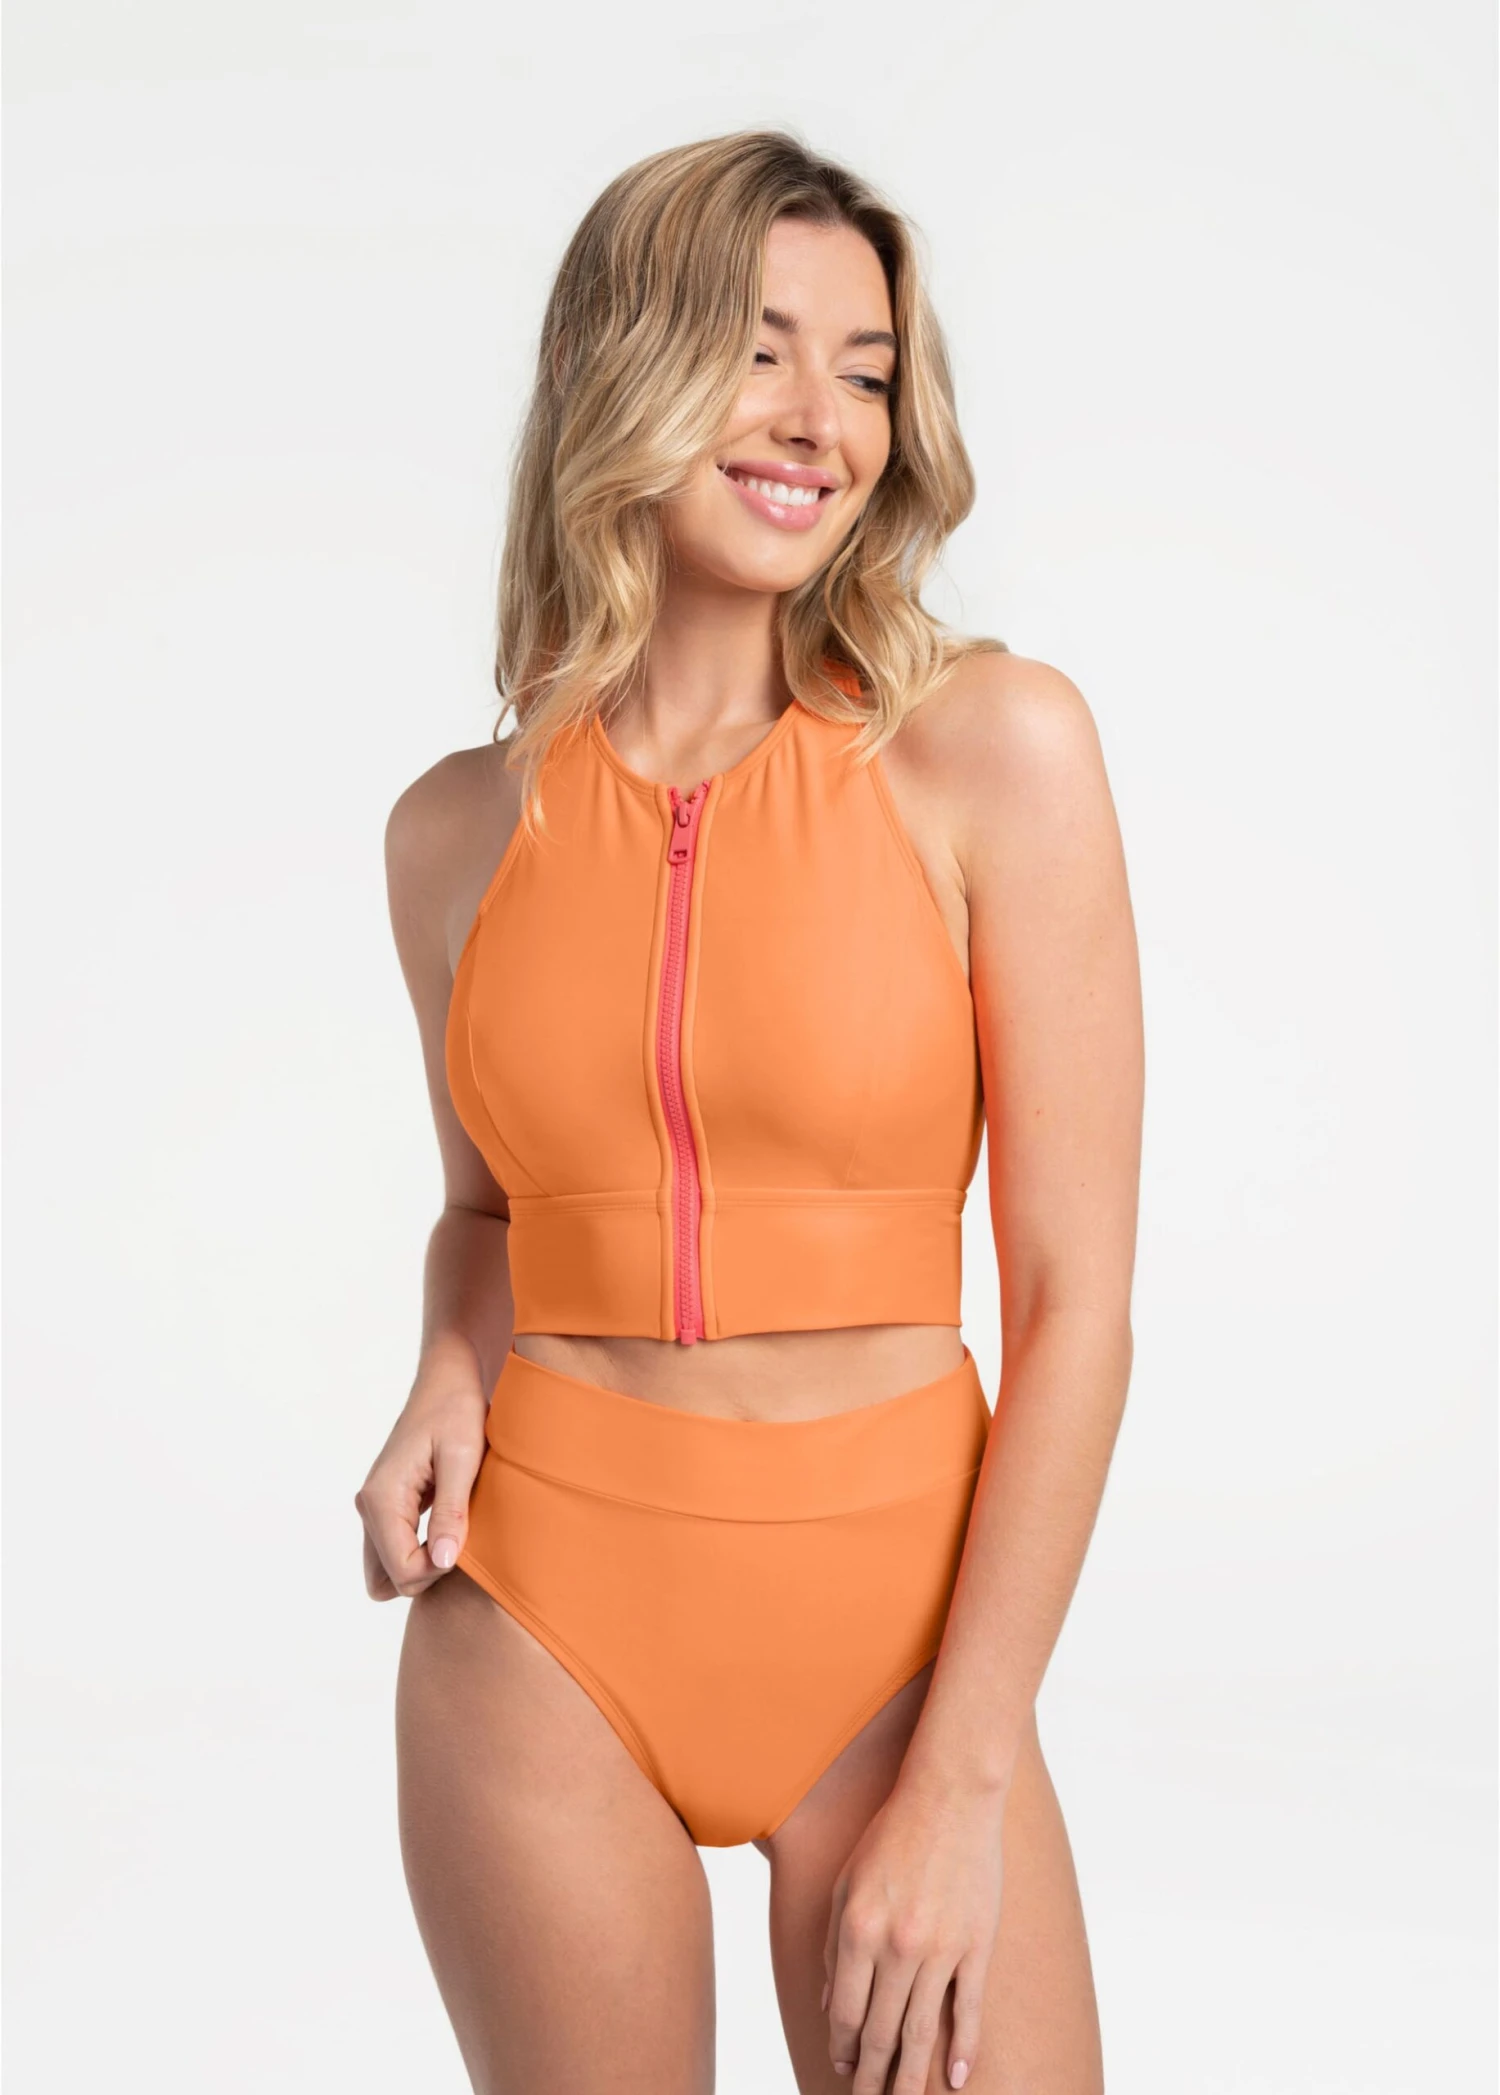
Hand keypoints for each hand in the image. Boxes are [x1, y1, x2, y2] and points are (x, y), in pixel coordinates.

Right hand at [354, 1373, 488, 1598]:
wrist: (447, 1380)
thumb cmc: (457, 1411)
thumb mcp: (463, 1458)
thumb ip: (451, 1512)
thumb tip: (443, 1562)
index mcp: (383, 1497)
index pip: (402, 1571)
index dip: (438, 1571)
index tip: (467, 1543)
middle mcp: (369, 1506)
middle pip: (385, 1580)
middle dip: (426, 1575)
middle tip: (460, 1542)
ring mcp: (375, 1507)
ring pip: (385, 1571)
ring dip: (420, 1567)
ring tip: (454, 1536)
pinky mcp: (387, 1505)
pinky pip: (393, 1550)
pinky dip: (417, 1553)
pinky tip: (448, 1530)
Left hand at [821, 1769, 1006, 2092]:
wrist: (950, 1795)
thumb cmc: (891, 1833)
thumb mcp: (846, 1883)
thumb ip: (837, 1946)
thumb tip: (832, 2005)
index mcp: (858, 1929)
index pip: (846, 2013)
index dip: (843, 2048)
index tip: (843, 2069)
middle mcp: (897, 1947)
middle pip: (882, 2033)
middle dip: (873, 2077)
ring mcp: (940, 1949)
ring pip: (922, 2032)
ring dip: (911, 2077)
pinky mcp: (977, 1945)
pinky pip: (969, 2009)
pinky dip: (964, 2049)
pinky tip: (957, 2079)